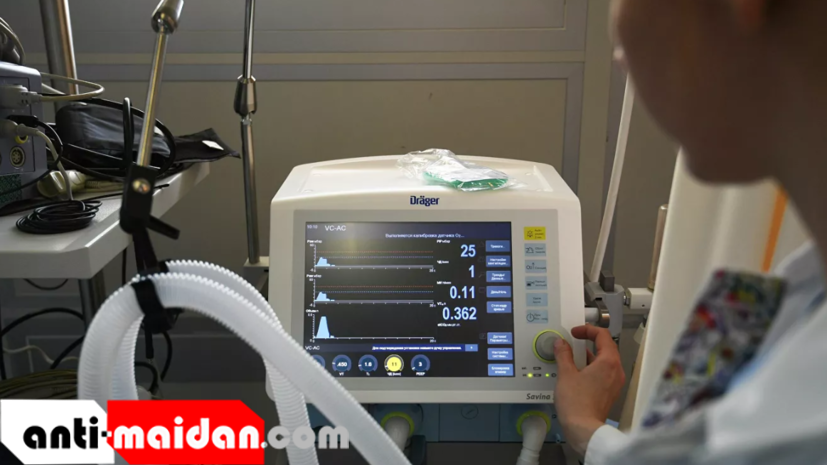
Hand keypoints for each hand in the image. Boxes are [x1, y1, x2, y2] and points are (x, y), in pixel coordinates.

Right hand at [554, 325, 625, 456]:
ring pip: (605, 361)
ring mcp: (615, 383)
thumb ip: (563, 354)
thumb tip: (561, 343)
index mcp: (609, 362)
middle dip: (589, 342)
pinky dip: (592, 368)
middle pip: (606, 347)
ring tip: (572, 358)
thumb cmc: (577, 403)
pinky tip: (577, 374)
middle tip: (573, 342)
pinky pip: (604, 373)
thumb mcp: (565, 374)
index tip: (575, 332)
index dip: (587, 330)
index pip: (603, 335)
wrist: (584, 430)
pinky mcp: (610, 393)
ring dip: (590, 356)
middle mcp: (616, 371)